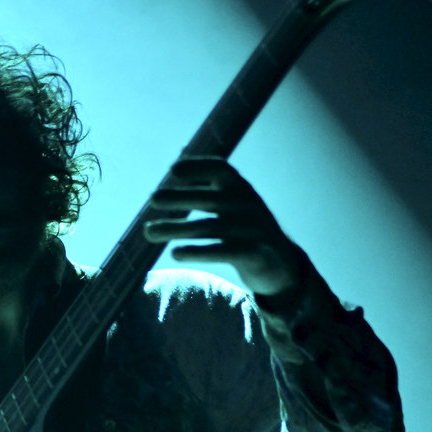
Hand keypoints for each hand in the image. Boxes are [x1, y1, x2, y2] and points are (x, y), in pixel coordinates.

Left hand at [143, 157, 300, 299]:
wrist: (282, 264)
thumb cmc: (247, 232)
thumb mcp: (233, 205)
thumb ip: (208, 190)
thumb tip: (173, 166)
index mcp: (242, 189)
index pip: (220, 169)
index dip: (198, 167)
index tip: (173, 171)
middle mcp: (248, 205)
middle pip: (207, 199)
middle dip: (178, 198)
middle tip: (152, 198)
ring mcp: (252, 229)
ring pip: (207, 228)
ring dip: (175, 228)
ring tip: (149, 231)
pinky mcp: (253, 253)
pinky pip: (220, 251)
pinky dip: (196, 251)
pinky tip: (175, 253)